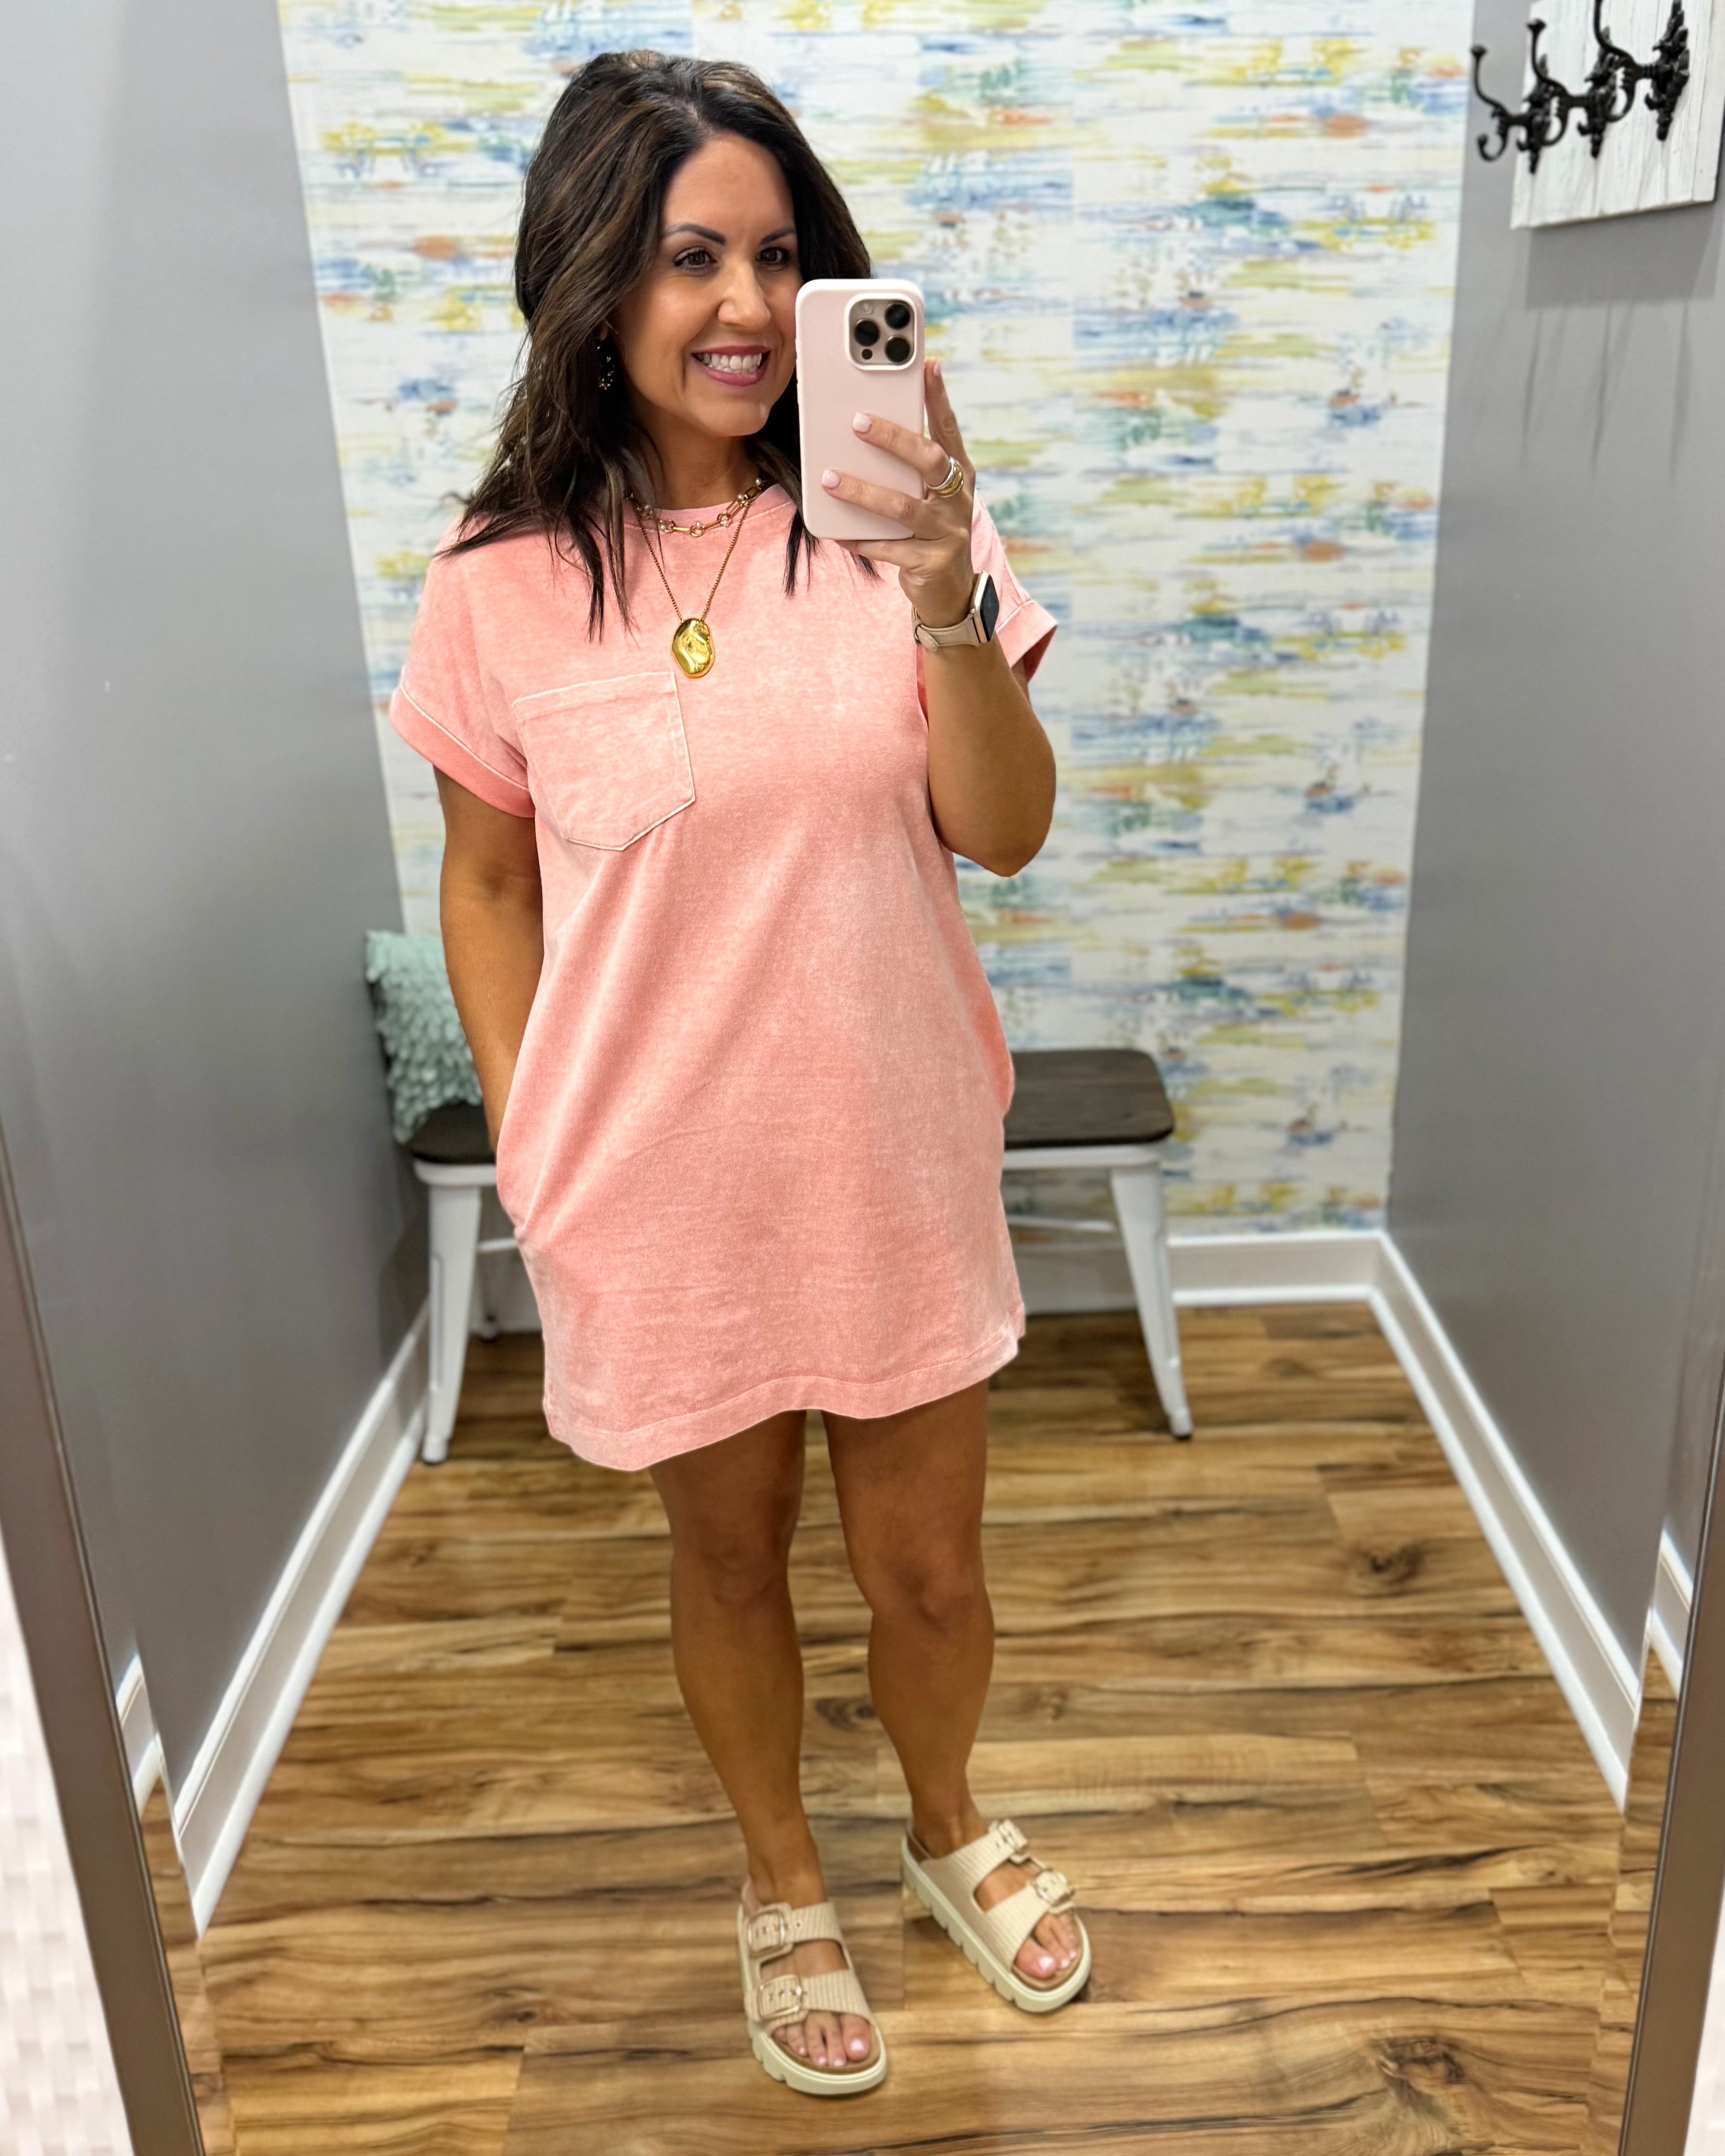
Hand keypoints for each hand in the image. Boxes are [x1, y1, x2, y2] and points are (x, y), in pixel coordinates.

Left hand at [820, 359, 975, 628]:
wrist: (949, 592)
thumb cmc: (929, 531)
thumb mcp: (926, 495)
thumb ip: (907, 467)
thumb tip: (862, 428)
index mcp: (958, 475)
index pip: (948, 429)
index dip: (939, 398)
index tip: (927, 365)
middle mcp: (958, 500)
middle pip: (928, 461)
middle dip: (894, 439)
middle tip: (858, 422)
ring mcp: (947, 533)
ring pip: (903, 507)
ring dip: (863, 491)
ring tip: (828, 478)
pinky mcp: (931, 564)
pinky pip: (888, 548)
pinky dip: (859, 538)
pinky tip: (834, 530)